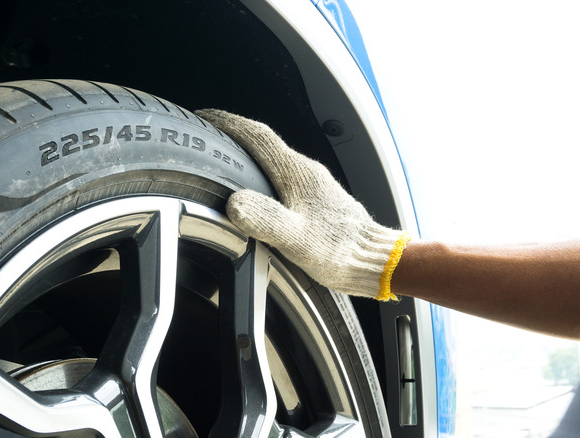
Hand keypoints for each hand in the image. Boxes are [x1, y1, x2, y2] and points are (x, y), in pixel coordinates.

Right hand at [196, 109, 409, 299]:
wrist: (375, 262)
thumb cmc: (341, 252)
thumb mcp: (296, 239)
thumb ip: (264, 220)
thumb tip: (233, 204)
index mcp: (297, 173)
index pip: (256, 135)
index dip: (227, 123)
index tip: (204, 118)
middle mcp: (306, 172)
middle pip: (263, 144)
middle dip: (233, 138)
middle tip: (208, 139)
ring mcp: (314, 184)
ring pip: (274, 160)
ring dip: (248, 157)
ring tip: (225, 164)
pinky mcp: (318, 199)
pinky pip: (284, 178)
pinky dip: (264, 177)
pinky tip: (258, 194)